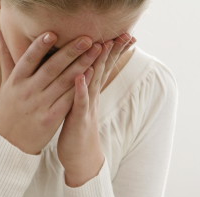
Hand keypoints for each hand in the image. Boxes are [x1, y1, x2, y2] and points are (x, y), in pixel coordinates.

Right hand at [0, 30, 101, 154]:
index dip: (40, 46)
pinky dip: (80, 87)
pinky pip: (68, 100)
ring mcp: (39, 105)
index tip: (52, 32)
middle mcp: (27, 91)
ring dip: (82, 65)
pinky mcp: (50, 119)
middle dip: (70, 52)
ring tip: (96, 51)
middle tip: (87, 38)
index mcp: (16, 81)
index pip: (28, 59)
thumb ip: (7, 58)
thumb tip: (0, 32)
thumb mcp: (5, 84)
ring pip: (64, 82)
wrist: (9, 142)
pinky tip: (92, 74)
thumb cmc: (8, 109)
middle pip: (51, 68)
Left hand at [57, 33, 135, 186]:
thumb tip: (84, 72)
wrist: (80, 160)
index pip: (102, 67)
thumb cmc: (77, 132)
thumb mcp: (81, 107)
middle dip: (112, 52)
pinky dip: (80, 89)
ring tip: (102, 45)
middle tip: (123, 34)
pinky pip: (79, 103)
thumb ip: (84, 90)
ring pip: (94, 83)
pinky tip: (80, 77)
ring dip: (99, 64)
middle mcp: (91, 99)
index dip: (111, 50)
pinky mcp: (79, 121)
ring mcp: (87, 109)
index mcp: (90, 93)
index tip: (120, 33)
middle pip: (103, 71)